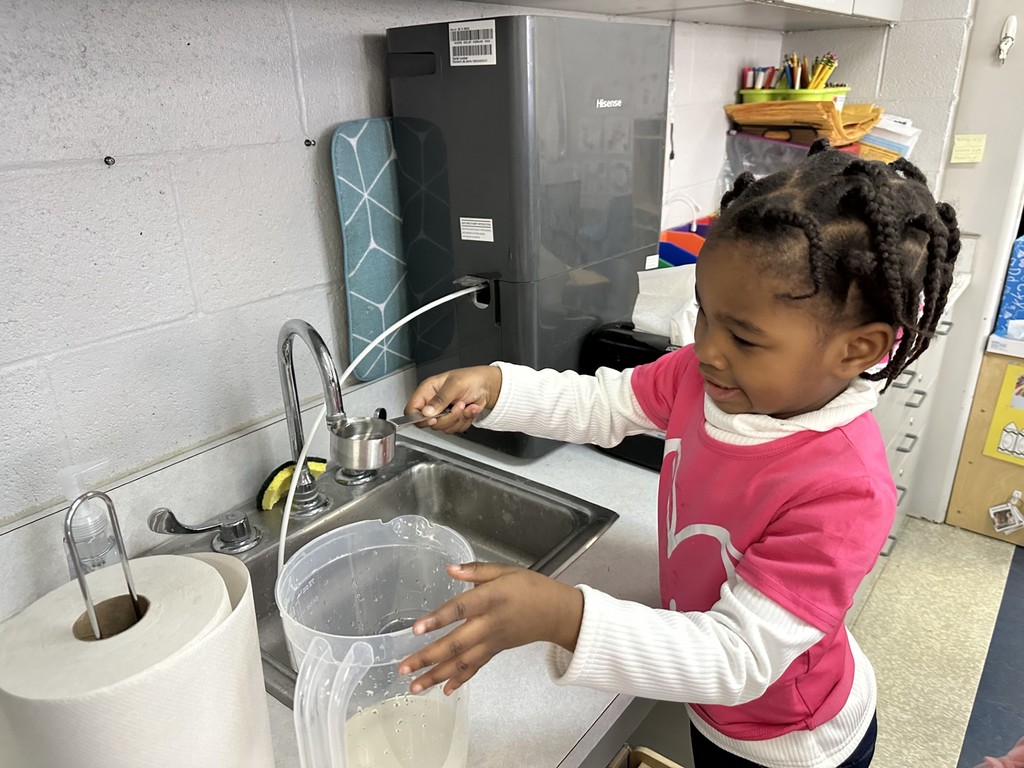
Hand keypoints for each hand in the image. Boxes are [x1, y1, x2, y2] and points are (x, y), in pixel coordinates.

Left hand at [397, 563, 583, 695]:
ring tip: (414, 686)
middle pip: (456, 643)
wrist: (557, 613)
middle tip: (404, 667)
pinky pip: (475, 667)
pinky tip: (444, 690)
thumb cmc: (531, 588)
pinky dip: (460, 680)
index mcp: (491, 598)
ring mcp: (492, 641)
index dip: (438, 619)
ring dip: (437, 675)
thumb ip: (476, 570)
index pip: (460, 609)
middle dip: (428, 657)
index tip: (417, 629)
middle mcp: (489, 623)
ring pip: (462, 661)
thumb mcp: (505, 570)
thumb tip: (449, 569)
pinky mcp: (495, 651)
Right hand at [405, 366, 501, 433]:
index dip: (419, 418)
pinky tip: (469, 409)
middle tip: (458, 405)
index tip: (433, 419)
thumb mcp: (455, 385)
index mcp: (427, 391)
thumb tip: (426, 412)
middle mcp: (432, 403)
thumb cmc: (470, 378)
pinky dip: (465, 420)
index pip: (411, 410)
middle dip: (448, 417)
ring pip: (443, 428)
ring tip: (465, 404)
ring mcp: (442, 413)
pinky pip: (455, 429)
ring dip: (459, 418)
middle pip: (429, 423)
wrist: (486, 386)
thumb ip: (440, 399)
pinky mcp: (452, 420)